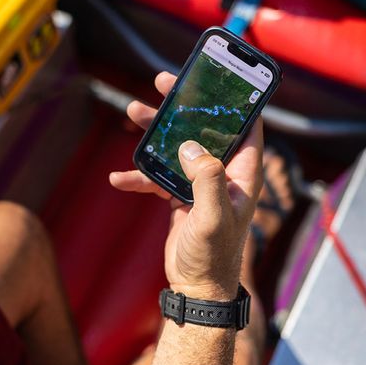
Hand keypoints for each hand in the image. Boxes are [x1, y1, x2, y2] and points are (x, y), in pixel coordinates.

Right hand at [110, 72, 262, 299]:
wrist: (196, 286)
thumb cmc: (213, 255)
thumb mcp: (213, 216)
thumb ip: (206, 178)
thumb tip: (190, 146)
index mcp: (240, 173)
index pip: (246, 125)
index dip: (234, 99)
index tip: (214, 78)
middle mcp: (223, 173)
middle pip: (204, 128)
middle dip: (184, 106)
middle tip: (164, 83)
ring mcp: (200, 183)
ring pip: (178, 147)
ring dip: (156, 133)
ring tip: (134, 113)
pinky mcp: (180, 196)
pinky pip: (158, 177)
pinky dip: (140, 176)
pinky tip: (119, 179)